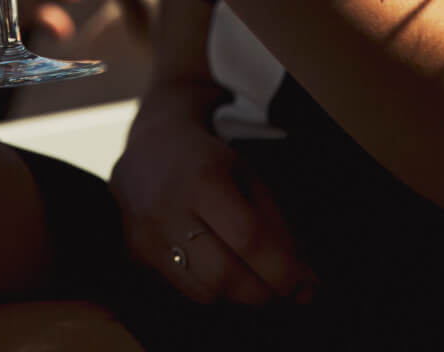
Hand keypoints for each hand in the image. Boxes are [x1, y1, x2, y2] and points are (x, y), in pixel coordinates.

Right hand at [110, 106, 316, 305]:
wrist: (149, 147)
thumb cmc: (208, 160)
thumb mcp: (247, 174)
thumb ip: (274, 224)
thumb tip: (304, 280)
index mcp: (204, 179)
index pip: (248, 238)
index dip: (281, 269)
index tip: (306, 285)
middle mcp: (169, 210)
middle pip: (225, 275)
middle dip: (264, 292)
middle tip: (286, 291)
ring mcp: (147, 237)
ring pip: (205, 293)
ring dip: (241, 296)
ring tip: (258, 282)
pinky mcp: (136, 257)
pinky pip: (185, 291)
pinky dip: (213, 291)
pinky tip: (226, 274)